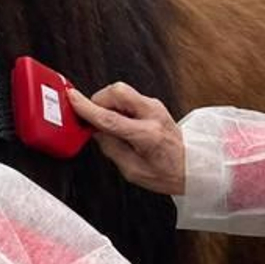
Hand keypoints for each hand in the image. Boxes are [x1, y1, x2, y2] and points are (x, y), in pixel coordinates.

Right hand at [67, 82, 185, 196]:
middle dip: (99, 100)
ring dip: (109, 103)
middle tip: (93, 118)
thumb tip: (95, 131)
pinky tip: (119, 122)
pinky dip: (118, 106)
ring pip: (123, 91)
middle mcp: (153, 115)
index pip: (110, 117)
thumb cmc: (166, 173)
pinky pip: (129, 97)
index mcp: (147, 135)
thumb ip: (111, 148)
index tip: (72, 98)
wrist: (192, 166)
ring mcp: (155, 107)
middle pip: (118, 91)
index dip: (87, 107)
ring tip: (108, 124)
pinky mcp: (155, 104)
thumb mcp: (132, 170)